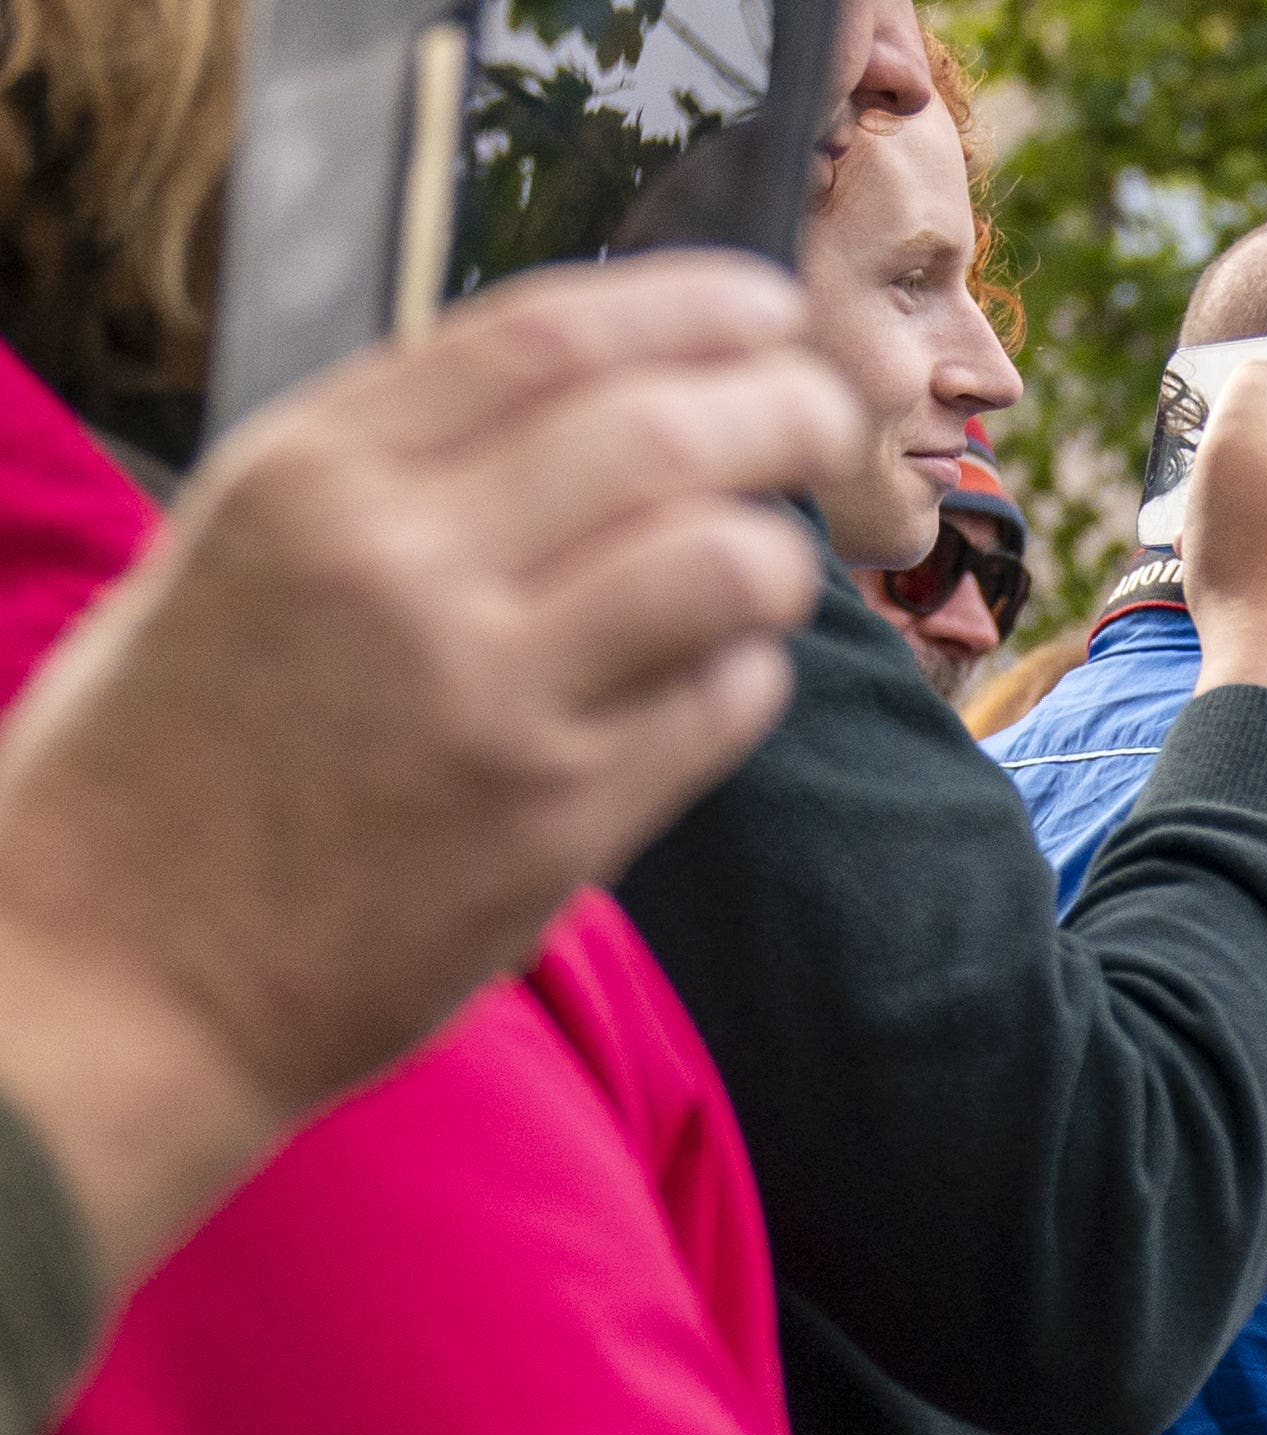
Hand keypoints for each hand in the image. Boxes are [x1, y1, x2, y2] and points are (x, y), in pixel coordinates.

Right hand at [0, 254, 852, 1281]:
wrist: (116, 971)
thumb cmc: (165, 759)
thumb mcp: (233, 554)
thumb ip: (389, 473)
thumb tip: (579, 402)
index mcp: (308, 476)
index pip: (545, 334)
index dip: (689, 306)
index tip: (765, 307)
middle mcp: (402, 564)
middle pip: (664, 430)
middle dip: (781, 406)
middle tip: (825, 417)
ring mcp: (490, 696)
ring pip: (721, 562)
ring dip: (777, 553)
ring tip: (764, 568)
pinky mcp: (557, 822)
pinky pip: (722, 707)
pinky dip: (746, 678)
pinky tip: (715, 680)